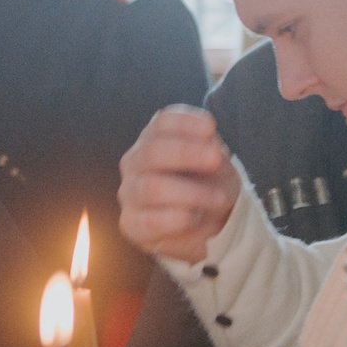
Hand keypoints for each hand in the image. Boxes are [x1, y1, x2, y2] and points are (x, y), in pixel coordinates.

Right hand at [118, 107, 238, 263]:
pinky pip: (149, 221)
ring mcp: (130, 192)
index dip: (185, 123)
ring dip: (189, 192)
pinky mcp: (131, 223)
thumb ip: (210, 151)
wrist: (202, 220)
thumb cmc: (205, 183)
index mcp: (154, 138)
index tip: (210, 128)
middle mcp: (135, 162)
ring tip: (217, 198)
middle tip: (215, 159)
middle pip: (151, 151)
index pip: (162, 123)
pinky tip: (192, 217)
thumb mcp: (215, 162)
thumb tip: (211, 147)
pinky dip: (174, 219)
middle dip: (186, 153)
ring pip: (150, 187)